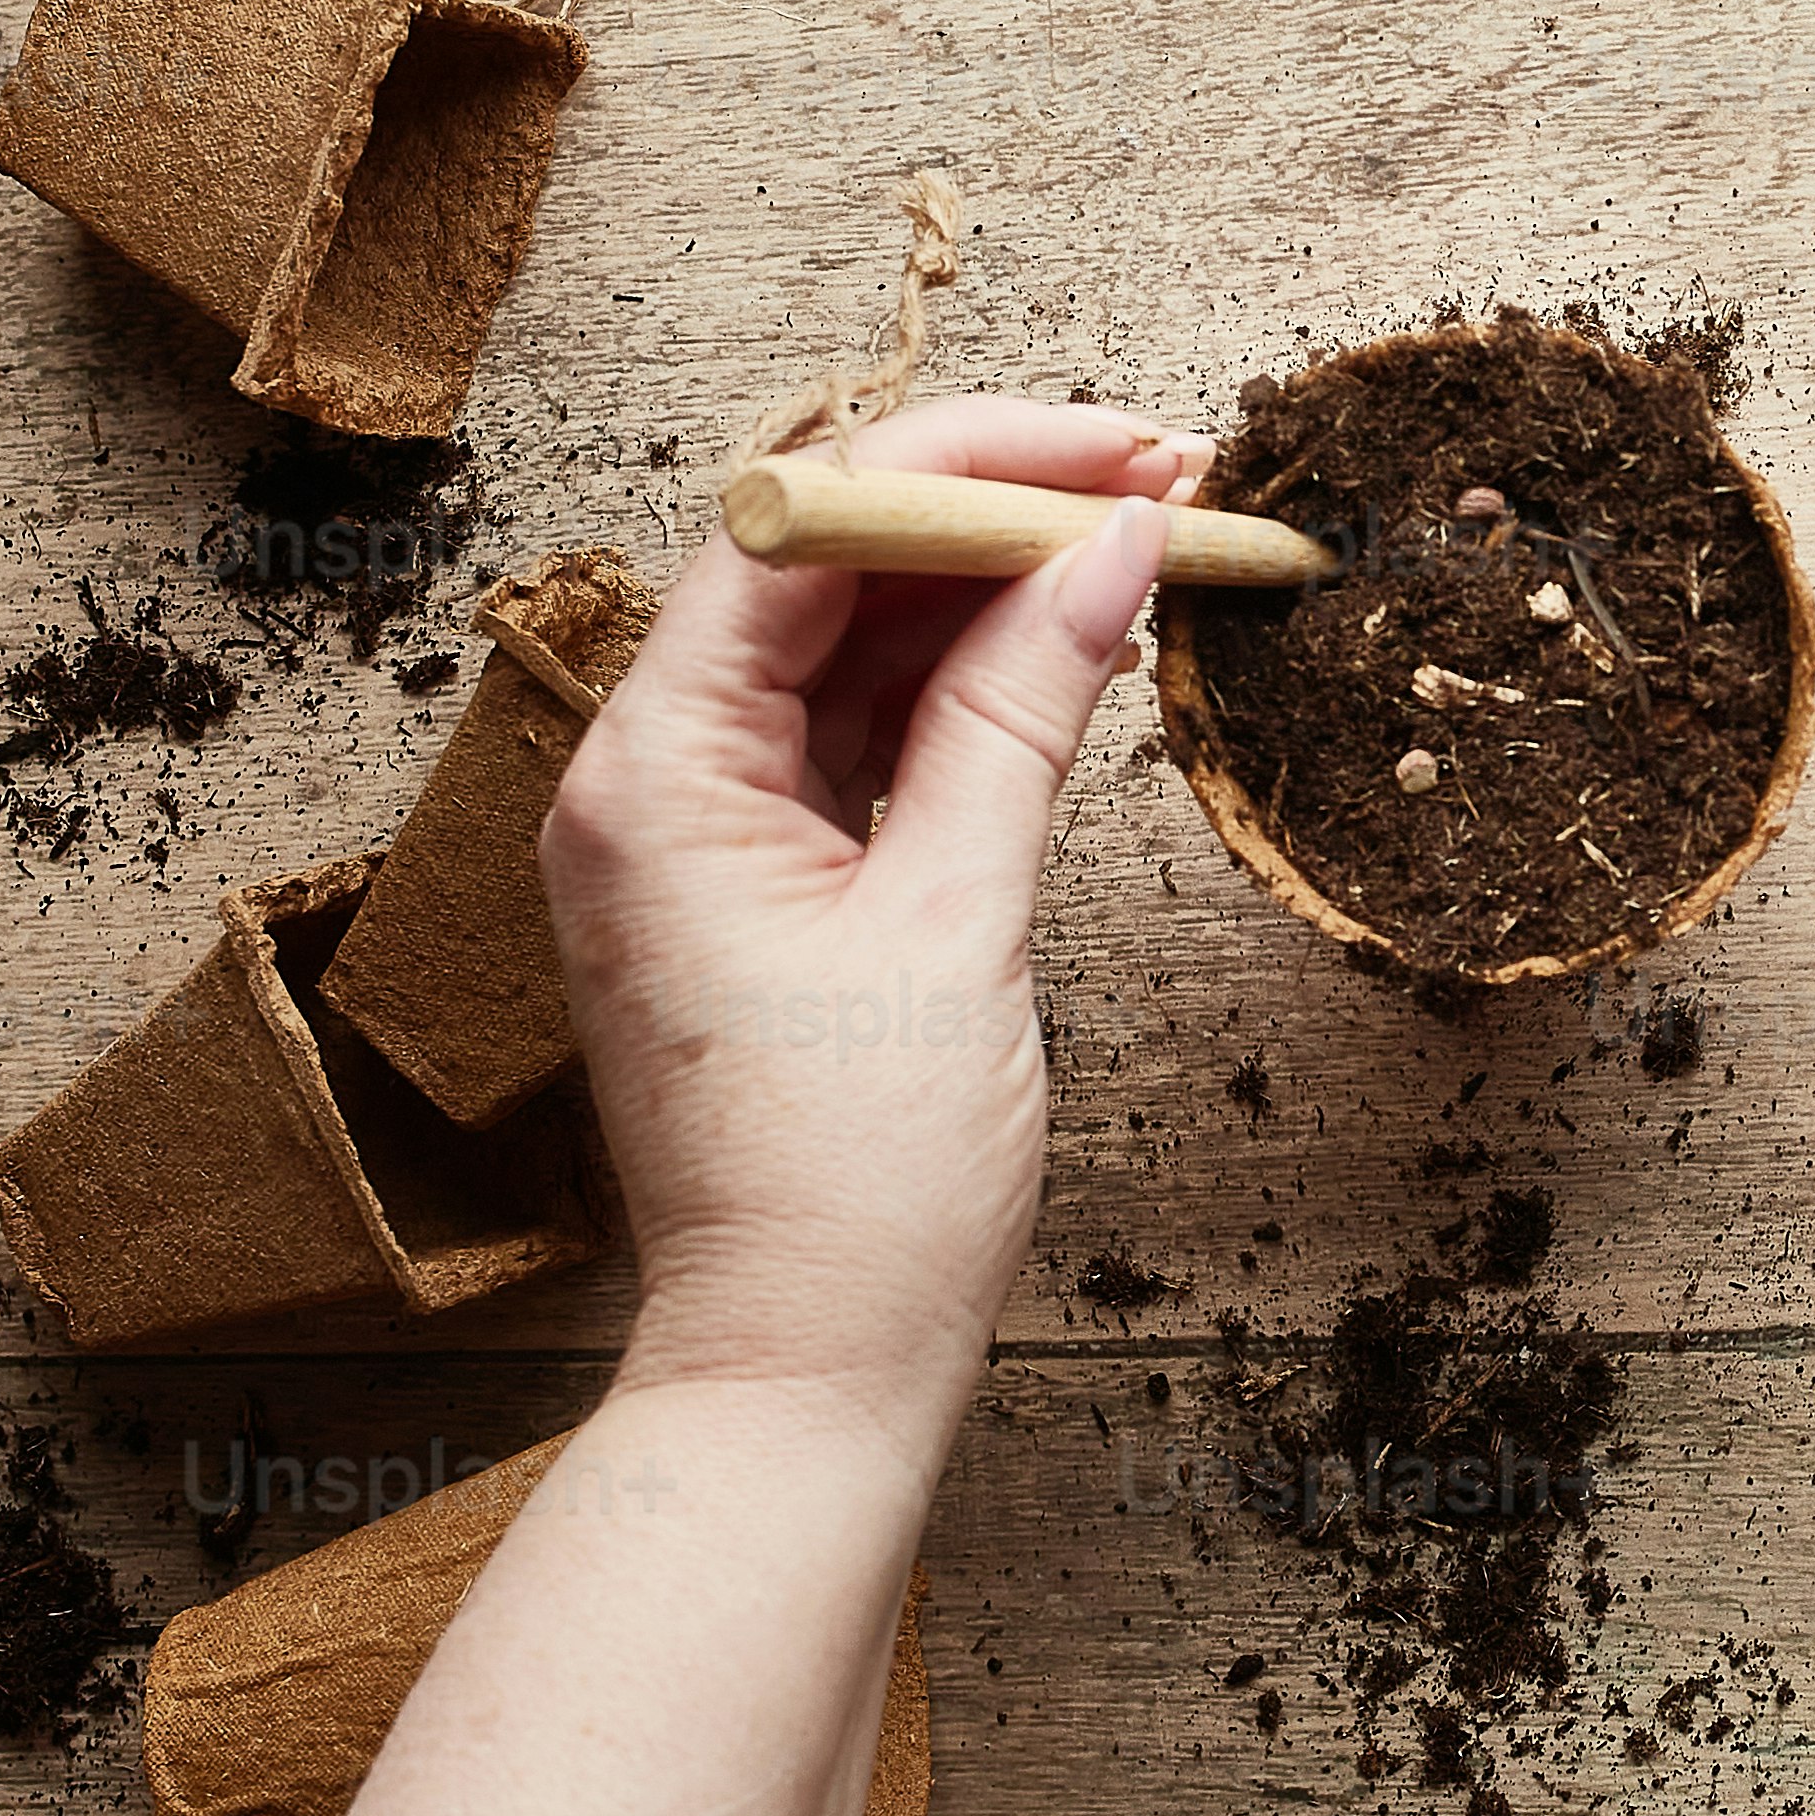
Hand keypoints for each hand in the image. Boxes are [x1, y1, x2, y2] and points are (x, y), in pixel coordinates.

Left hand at [539, 397, 1188, 1470]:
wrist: (808, 1369)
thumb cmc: (855, 1188)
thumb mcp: (958, 921)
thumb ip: (1024, 714)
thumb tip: (1112, 551)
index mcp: (652, 773)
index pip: (803, 527)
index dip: (970, 461)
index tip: (1120, 446)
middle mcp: (648, 780)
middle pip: (825, 565)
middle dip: (997, 507)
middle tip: (1166, 476)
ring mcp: (700, 831)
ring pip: (852, 640)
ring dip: (997, 587)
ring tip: (1149, 542)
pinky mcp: (760, 881)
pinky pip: (861, 730)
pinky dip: (968, 683)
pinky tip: (1078, 643)